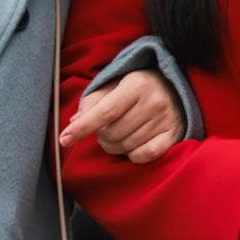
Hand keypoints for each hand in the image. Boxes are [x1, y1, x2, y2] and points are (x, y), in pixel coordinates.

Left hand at [59, 68, 184, 163]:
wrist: (175, 86)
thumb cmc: (137, 86)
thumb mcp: (114, 85)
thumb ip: (92, 102)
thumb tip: (75, 122)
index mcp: (136, 85)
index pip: (105, 112)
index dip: (83, 128)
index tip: (64, 139)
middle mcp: (154, 101)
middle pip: (113, 133)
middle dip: (101, 136)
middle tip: (104, 129)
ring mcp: (166, 119)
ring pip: (126, 146)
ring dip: (115, 146)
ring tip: (118, 135)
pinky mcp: (174, 135)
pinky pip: (145, 155)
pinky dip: (133, 155)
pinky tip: (132, 146)